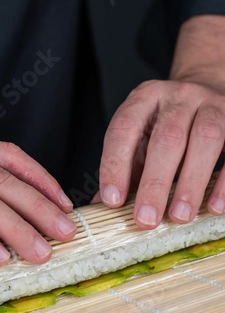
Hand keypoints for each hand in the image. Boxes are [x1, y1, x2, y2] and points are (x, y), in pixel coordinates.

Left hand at [96, 79, 224, 227]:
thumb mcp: (140, 140)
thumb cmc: (166, 126)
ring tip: (179, 217)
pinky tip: (214, 207)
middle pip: (167, 138)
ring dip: (191, 182)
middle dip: (155, 183)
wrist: (207, 93)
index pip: (124, 128)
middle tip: (146, 219)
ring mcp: (212, 104)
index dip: (115, 166)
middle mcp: (179, 97)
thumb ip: (123, 170)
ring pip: (205, 138)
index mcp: (145, 98)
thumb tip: (99, 206)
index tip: (113, 201)